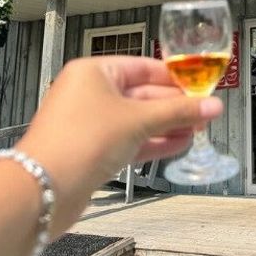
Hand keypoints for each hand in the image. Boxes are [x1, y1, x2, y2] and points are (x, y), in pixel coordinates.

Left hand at [14, 56, 222, 236]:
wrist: (45, 188)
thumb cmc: (80, 141)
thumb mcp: (137, 120)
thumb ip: (177, 112)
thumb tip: (210, 106)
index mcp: (93, 72)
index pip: (142, 67)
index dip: (174, 77)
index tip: (201, 87)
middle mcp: (88, 94)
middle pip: (141, 94)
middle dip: (173, 104)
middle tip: (204, 112)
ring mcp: (89, 124)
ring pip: (136, 120)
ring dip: (166, 125)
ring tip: (197, 130)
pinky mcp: (92, 151)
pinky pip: (128, 141)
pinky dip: (152, 143)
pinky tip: (176, 145)